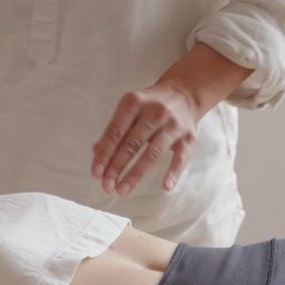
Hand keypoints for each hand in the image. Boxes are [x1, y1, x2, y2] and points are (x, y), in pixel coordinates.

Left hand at [90, 80, 205, 196]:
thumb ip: (115, 129)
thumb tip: (97, 154)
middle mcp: (154, 111)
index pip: (115, 132)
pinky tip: (165, 187)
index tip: (96, 173)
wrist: (184, 93)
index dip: (104, 154)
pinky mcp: (189, 137)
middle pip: (131, 144)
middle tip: (106, 186)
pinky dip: (173, 173)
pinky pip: (180, 158)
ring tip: (122, 190)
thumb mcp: (130, 108)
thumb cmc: (149, 104)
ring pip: (152, 154)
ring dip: (135, 175)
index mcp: (134, 102)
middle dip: (116, 167)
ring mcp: (173, 124)